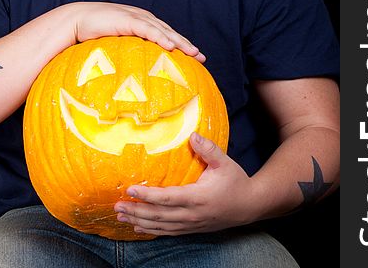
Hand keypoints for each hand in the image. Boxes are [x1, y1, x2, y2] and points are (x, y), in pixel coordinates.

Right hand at [72, 2, 204, 61]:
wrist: (76, 21)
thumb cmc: (94, 35)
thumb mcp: (116, 46)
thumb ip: (127, 54)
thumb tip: (133, 76)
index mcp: (142, 23)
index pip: (166, 35)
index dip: (181, 45)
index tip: (194, 58)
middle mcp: (143, 18)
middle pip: (170, 32)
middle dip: (186, 45)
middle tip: (201, 57)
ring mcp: (136, 17)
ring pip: (163, 30)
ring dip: (179, 41)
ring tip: (192, 53)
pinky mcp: (127, 19)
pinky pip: (147, 29)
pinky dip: (160, 37)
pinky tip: (170, 46)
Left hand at [114, 132, 254, 235]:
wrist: (250, 205)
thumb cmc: (236, 181)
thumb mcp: (224, 162)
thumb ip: (207, 149)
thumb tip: (192, 135)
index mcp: (197, 197)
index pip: (166, 198)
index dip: (146, 195)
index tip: (130, 189)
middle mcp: (191, 214)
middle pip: (158, 216)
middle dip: (136, 211)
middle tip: (117, 206)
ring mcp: (191, 224)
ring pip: (160, 226)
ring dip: (139, 222)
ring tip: (121, 216)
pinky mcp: (192, 229)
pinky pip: (168, 232)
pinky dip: (151, 230)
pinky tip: (139, 227)